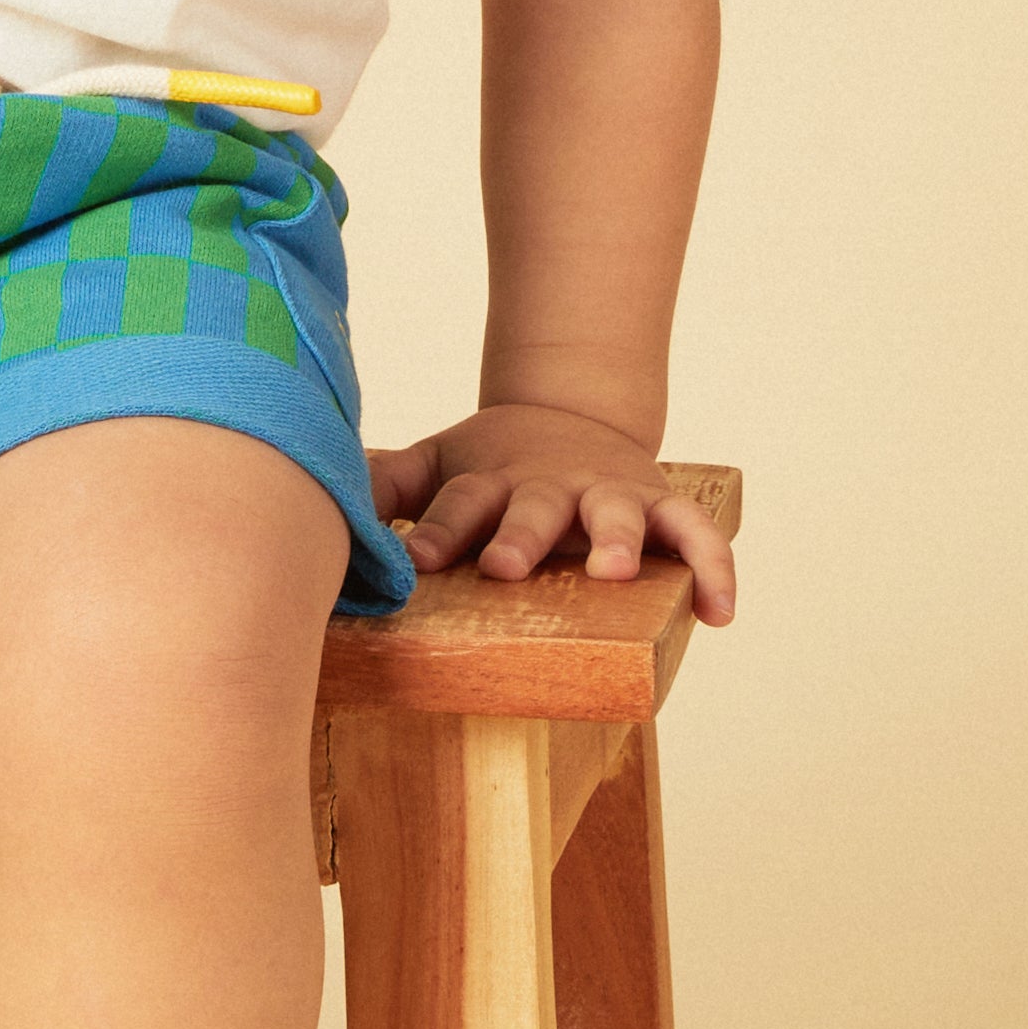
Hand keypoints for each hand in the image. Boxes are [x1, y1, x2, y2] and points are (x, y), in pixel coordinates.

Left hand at [365, 404, 735, 617]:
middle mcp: (550, 485)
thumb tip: (306, 489)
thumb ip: (385, 484)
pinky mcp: (658, 506)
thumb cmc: (492, 463)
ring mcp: (608, 494)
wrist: (570, 415)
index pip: (456, 508)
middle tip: (506, 566)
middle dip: (522, 535)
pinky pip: (696, 535)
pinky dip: (713, 568)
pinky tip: (721, 613)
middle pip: (535, 508)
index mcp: (490, 480)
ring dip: (615, 539)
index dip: (434, 534)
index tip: (411, 562)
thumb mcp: (437, 465)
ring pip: (618, 513)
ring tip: (612, 570)